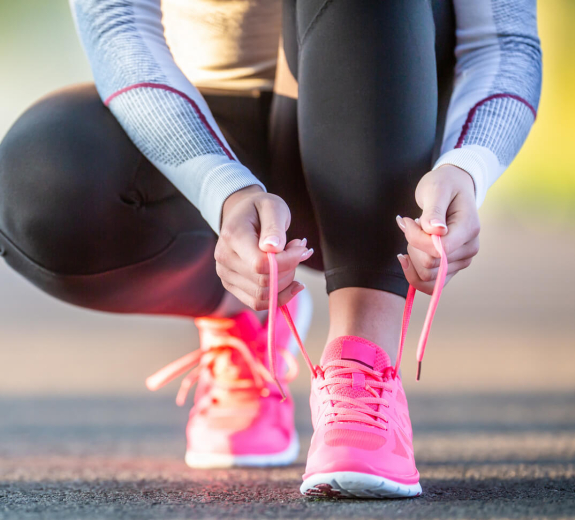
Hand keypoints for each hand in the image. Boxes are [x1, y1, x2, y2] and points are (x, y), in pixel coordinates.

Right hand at [215, 185, 313, 310]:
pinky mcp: (232, 286)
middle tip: (299, 250)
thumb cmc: (260, 209)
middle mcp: (224, 259)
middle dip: (289, 270)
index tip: (302, 248)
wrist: (242, 213)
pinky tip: (291, 282)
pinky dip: (278, 297)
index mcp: (232, 236)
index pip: (261, 264)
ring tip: (292, 260)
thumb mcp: (273, 207)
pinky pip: (257, 303)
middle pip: (263, 282)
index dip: (288, 262)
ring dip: (285, 282)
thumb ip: (274, 227)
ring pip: (262, 296)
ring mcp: (225, 275)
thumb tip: (273, 248)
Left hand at [396, 165, 479, 293]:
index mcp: (469, 229)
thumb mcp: (436, 189)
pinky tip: (407, 256)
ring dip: (412, 257)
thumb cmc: (443, 184)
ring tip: (415, 235)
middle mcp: (469, 249)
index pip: (438, 251)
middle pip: (430, 266)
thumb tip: (436, 230)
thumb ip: (434, 211)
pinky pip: (430, 285)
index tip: (407, 221)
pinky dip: (413, 272)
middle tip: (410, 225)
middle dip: (412, 246)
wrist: (453, 187)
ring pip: (427, 277)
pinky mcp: (451, 268)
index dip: (416, 240)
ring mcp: (461, 261)